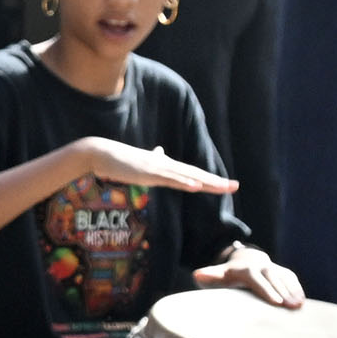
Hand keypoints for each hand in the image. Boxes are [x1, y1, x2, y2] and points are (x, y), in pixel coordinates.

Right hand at [71, 137, 237, 196]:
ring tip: (224, 187)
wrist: (101, 154)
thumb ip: (152, 158)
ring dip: (206, 182)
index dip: (209, 179)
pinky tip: (197, 187)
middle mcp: (166, 165)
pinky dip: (185, 183)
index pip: (192, 173)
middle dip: (215, 181)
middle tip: (235, 186)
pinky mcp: (149, 173)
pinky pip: (170, 180)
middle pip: (195, 175)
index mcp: (165, 165)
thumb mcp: (140, 161)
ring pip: (187, 177)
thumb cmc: (118, 160)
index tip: (226, 184)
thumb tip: (159, 150)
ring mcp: (158, 169)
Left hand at [192, 251, 305, 307]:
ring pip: (284, 278)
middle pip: (274, 278)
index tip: (276, 302)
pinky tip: (302, 301)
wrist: (243, 261)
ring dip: (293, 291)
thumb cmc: (227, 276)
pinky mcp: (282, 271)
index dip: (267, 290)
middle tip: (292, 306)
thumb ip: (210, 276)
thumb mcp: (218, 276)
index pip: (257, 280)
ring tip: (299, 305)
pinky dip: (297, 288)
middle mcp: (261, 266)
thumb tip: (198, 275)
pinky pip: (291, 279)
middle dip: (283, 292)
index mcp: (244, 270)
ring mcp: (273, 268)